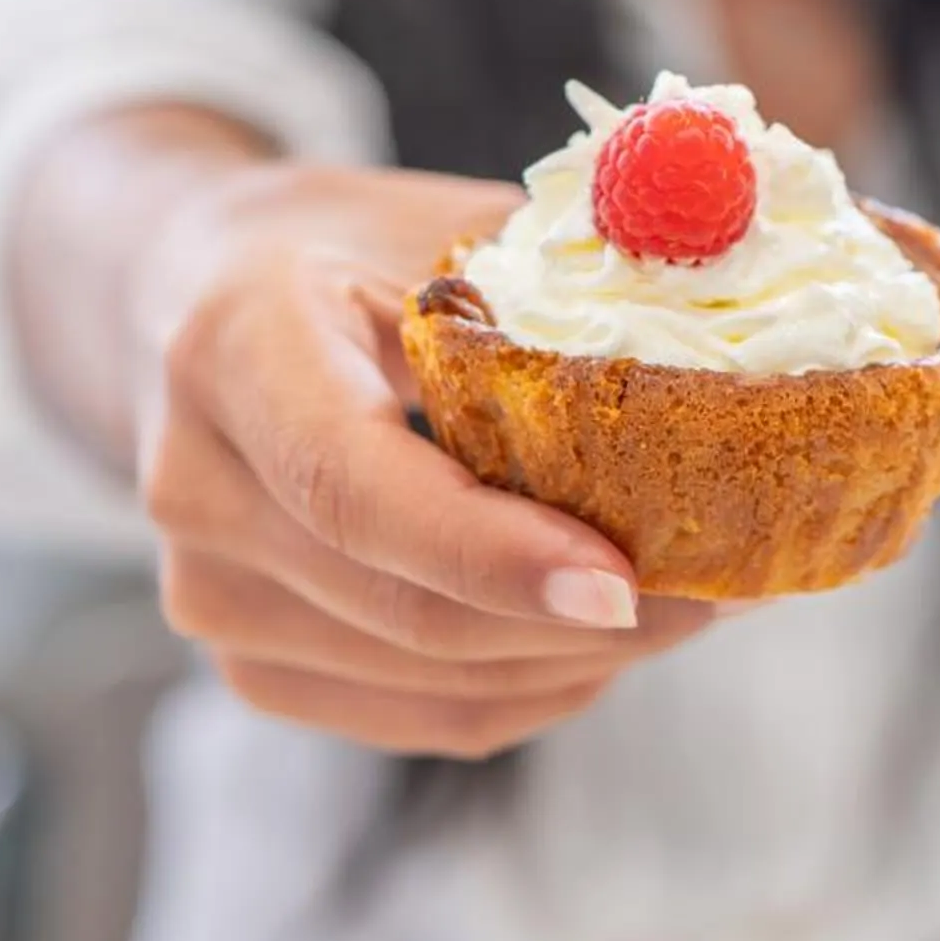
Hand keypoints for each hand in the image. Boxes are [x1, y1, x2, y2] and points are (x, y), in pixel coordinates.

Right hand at [130, 156, 710, 757]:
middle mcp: (194, 483)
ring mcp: (205, 591)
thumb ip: (568, 283)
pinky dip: (535, 684)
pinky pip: (425, 714)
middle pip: (406, 607)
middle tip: (734, 584)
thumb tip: (749, 346)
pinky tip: (602, 631)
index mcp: (236, 345)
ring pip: (431, 678)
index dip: (493, 553)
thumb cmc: (351, 248)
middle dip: (586, 621)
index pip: (355, 486)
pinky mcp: (247, 661)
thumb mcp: (447, 225)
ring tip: (693, 598)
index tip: (625, 585)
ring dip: (580, 658)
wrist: (190, 296)